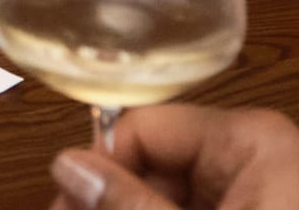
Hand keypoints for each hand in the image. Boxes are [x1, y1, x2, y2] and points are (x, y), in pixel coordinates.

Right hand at [50, 104, 298, 209]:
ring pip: (174, 200)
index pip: (145, 127)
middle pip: (158, 166)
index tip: (65, 206)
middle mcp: (258, 157)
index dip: (101, 167)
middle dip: (116, 201)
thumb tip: (67, 165)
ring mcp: (264, 195)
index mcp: (249, 140)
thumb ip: (131, 205)